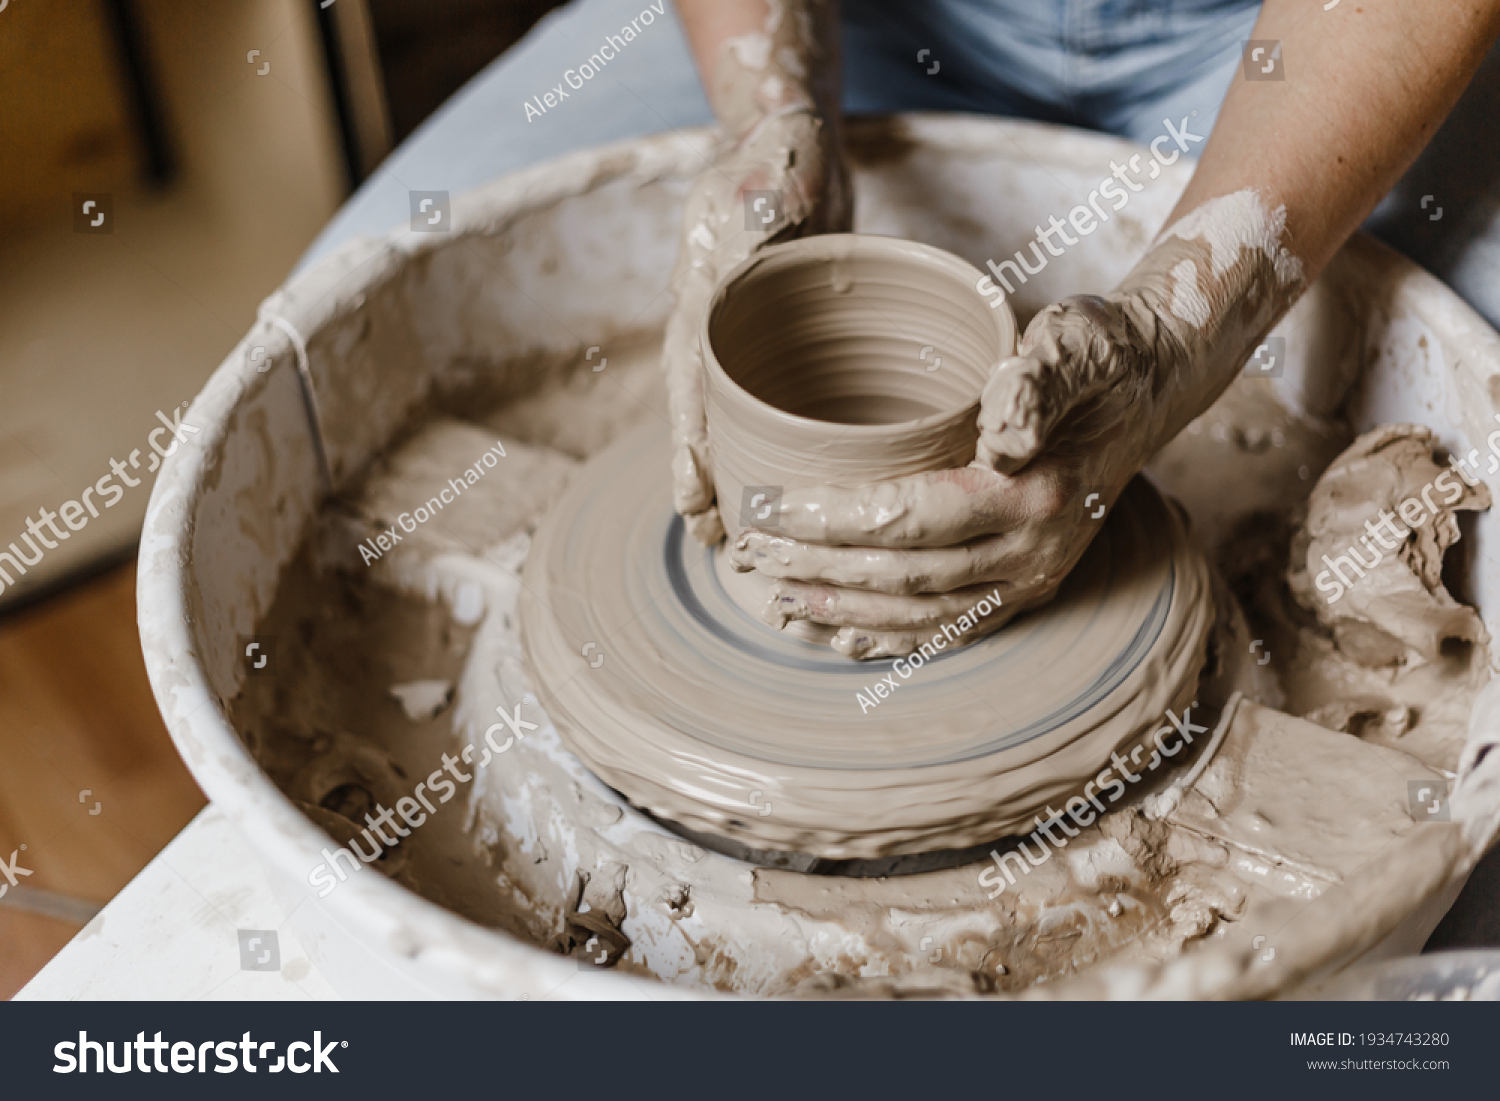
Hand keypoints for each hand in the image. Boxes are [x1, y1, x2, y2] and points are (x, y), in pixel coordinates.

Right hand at [664, 107, 850, 544]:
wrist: (796, 151)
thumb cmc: (776, 163)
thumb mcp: (766, 182)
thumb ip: (758, 216)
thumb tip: (754, 245)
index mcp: (700, 304)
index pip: (690, 386)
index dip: (691, 446)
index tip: (694, 496)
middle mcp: (713, 335)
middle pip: (702, 420)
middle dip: (704, 481)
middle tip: (715, 538)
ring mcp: (743, 347)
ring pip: (729, 424)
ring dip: (731, 478)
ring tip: (737, 536)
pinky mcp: (775, 352)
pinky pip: (767, 411)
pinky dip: (770, 451)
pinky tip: (792, 488)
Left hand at [727, 292, 1162, 658]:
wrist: (1149, 389)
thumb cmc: (1100, 357)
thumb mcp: (1076, 343)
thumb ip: (1037, 383)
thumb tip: (1001, 431)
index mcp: (1035, 493)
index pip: (913, 517)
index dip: (833, 518)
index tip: (768, 505)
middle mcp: (1033, 554)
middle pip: (903, 577)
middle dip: (816, 568)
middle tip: (747, 549)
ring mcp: (1028, 581)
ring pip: (918, 617)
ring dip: (838, 612)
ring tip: (770, 599)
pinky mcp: (1020, 591)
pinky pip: (943, 632)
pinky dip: (880, 638)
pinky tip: (827, 634)